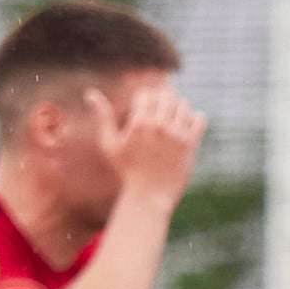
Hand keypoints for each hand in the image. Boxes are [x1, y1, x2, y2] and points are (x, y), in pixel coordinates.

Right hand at [98, 81, 206, 208]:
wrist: (149, 195)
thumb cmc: (126, 170)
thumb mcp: (110, 143)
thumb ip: (102, 116)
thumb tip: (89, 93)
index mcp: (139, 123)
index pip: (146, 94)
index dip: (144, 102)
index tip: (143, 115)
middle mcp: (159, 126)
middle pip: (165, 95)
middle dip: (161, 103)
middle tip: (158, 118)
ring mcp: (176, 134)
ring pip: (183, 104)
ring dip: (177, 110)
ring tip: (170, 124)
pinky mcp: (190, 144)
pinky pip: (199, 117)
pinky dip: (194, 119)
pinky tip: (184, 130)